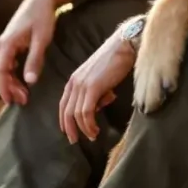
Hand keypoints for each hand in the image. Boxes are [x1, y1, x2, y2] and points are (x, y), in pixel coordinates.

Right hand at [0, 0, 73, 105]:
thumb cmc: (43, 17)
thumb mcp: (42, 39)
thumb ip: (35, 60)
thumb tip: (29, 82)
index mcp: (7, 44)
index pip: (0, 72)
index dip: (4, 89)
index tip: (12, 102)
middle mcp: (3, 44)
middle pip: (1, 72)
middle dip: (10, 88)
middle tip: (24, 100)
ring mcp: (7, 42)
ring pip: (5, 67)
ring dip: (13, 81)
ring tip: (25, 94)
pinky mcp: (13, 41)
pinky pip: (10, 61)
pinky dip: (15, 73)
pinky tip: (24, 80)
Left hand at [59, 26, 136, 144]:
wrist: (123, 46)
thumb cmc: (114, 61)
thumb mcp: (100, 78)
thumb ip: (96, 92)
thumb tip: (99, 106)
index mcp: (74, 79)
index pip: (63, 104)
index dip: (64, 120)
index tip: (69, 132)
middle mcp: (74, 82)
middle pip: (66, 111)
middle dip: (70, 129)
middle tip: (75, 141)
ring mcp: (82, 84)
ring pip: (76, 114)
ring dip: (83, 128)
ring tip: (93, 135)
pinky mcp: (92, 87)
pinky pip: (86, 112)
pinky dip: (89, 124)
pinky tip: (95, 130)